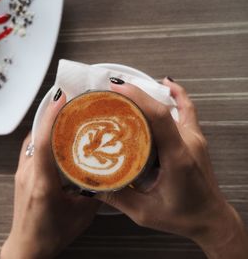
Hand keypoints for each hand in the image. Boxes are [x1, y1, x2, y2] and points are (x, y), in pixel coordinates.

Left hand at [0, 90, 99, 258]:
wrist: (26, 247)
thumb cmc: (50, 235)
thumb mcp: (81, 215)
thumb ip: (95, 192)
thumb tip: (108, 173)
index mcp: (43, 184)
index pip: (43, 143)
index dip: (51, 117)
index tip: (61, 98)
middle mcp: (28, 174)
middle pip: (37, 135)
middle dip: (52, 114)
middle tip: (70, 101)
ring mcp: (22, 172)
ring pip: (33, 140)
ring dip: (47, 125)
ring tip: (66, 116)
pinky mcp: (21, 174)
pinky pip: (31, 147)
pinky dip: (43, 137)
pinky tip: (57, 138)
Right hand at [97, 78, 247, 258]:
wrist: (212, 219)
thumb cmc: (183, 217)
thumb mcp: (144, 213)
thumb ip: (117, 197)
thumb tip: (90, 182)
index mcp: (177, 157)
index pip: (159, 117)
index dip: (138, 98)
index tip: (117, 88)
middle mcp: (188, 142)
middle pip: (161, 109)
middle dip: (134, 96)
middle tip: (110, 93)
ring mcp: (194, 138)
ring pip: (171, 107)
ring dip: (148, 96)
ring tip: (126, 92)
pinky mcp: (195, 138)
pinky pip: (187, 109)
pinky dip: (177, 94)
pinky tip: (166, 84)